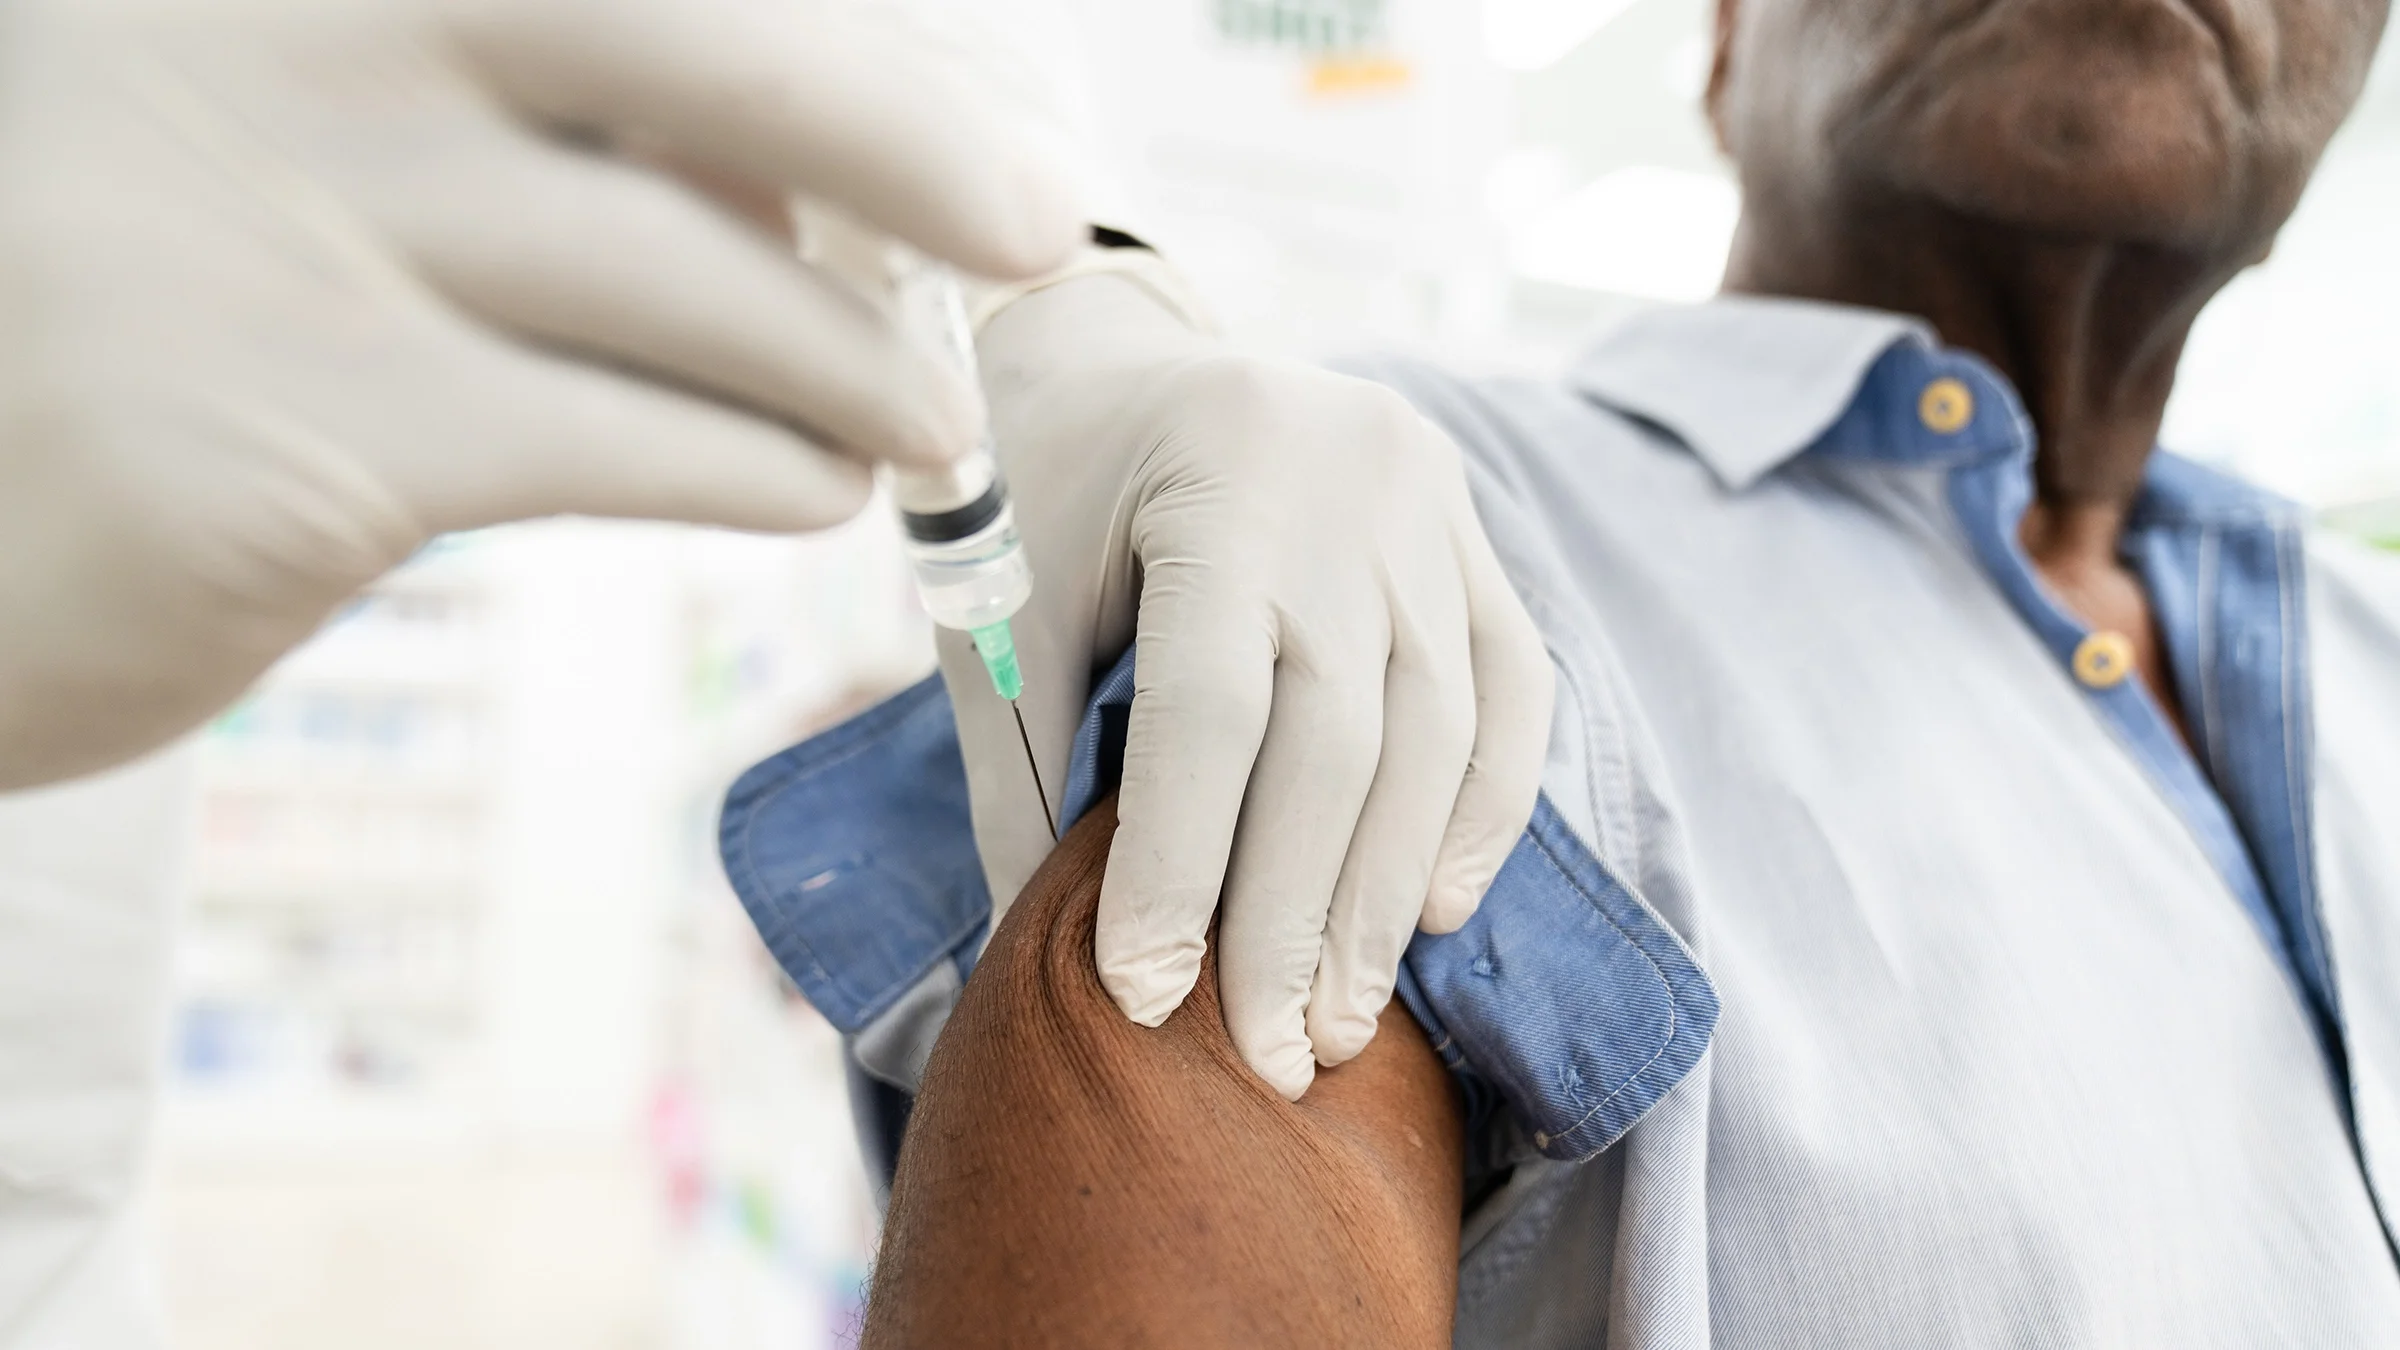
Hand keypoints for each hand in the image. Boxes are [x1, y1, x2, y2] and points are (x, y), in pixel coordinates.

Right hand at [0, 0, 1082, 789]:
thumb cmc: (152, 319)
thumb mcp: (313, 150)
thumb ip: (527, 123)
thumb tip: (816, 174)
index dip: (831, 31)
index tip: (970, 88)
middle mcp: (271, 29)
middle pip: (685, 42)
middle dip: (902, 133)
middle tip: (1039, 222)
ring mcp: (271, 217)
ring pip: (684, 271)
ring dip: (854, 357)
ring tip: (928, 415)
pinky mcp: (291, 428)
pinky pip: (616, 438)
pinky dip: (759, 464)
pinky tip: (818, 486)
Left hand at [941, 271, 1552, 1099]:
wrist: (1119, 355)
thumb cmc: (1038, 486)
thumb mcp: (1000, 599)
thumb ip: (1022, 764)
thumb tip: (1045, 947)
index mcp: (1217, 475)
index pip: (1211, 707)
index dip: (1179, 864)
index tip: (1146, 996)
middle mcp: (1351, 483)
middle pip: (1338, 740)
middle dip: (1296, 918)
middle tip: (1268, 1054)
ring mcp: (1432, 504)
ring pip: (1437, 732)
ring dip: (1387, 894)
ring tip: (1341, 1020)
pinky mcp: (1472, 533)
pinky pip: (1512, 688)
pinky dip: (1482, 807)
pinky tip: (1434, 907)